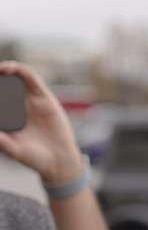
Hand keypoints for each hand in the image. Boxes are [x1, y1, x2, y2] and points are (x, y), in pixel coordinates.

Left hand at [0, 61, 82, 182]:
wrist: (59, 160)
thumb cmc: (34, 157)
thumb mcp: (14, 150)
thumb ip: (3, 142)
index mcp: (7, 118)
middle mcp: (17, 107)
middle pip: (4, 87)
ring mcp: (31, 102)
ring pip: (17, 80)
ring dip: (7, 71)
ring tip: (0, 69)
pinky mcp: (45, 98)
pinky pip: (33, 81)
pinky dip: (23, 72)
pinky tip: (13, 68)